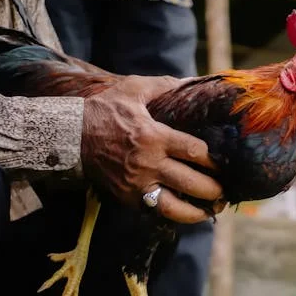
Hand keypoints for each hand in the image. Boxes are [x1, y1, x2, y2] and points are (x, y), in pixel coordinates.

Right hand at [80, 75, 224, 222]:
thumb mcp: (133, 89)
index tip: (225, 163)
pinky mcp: (127, 197)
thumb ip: (165, 85)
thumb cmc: (104, 110)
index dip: (214, 160)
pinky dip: (174, 215)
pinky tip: (188, 213)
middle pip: (191, 183)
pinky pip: (155, 211)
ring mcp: (137, 184)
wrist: (69, 136)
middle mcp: (148, 164)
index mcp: (154, 137)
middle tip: (225, 191)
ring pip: (174, 207)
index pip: (195, 152)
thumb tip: (193, 80)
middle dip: (214, 190)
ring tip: (212, 210)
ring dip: (198, 212)